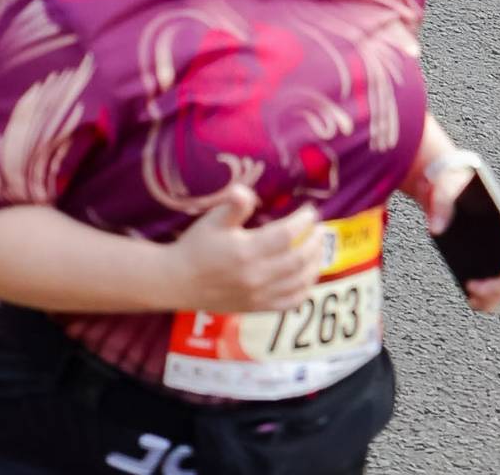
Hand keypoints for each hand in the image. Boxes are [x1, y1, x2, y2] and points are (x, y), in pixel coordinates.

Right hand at [165, 187, 324, 315]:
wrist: (179, 282)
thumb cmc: (196, 246)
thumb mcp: (212, 219)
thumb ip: (233, 205)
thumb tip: (246, 192)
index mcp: (246, 251)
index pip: (286, 236)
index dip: (303, 222)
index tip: (310, 210)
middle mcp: (256, 276)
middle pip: (298, 259)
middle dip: (314, 242)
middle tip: (320, 228)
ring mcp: (259, 295)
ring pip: (299, 282)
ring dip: (315, 264)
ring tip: (319, 248)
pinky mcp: (258, 308)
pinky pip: (290, 303)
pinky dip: (305, 289)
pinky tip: (309, 277)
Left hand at [406, 153, 499, 316]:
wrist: (442, 184)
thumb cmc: (451, 182)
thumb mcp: (445, 186)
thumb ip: (440, 204)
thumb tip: (436, 230)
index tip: (491, 278)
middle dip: (496, 290)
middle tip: (473, 289)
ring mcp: (493, 253)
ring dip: (492, 298)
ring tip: (473, 299)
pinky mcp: (480, 259)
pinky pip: (489, 284)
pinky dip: (484, 295)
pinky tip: (470, 297)